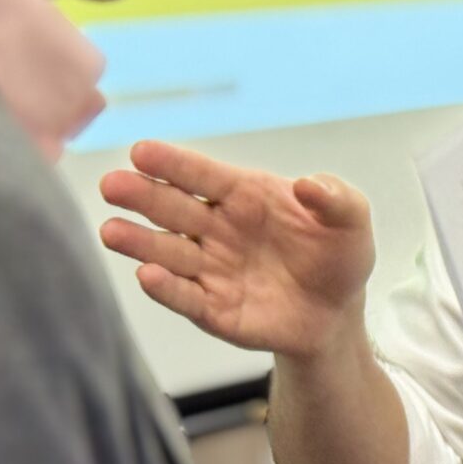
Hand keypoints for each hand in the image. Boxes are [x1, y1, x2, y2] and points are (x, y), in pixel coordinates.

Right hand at [98, 141, 375, 361]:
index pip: (204, 175)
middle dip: (142, 195)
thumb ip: (335, 198)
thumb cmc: (337, 254)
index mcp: (246, 196)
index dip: (174, 164)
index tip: (141, 150)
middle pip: (174, 209)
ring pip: (168, 252)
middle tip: (112, 184)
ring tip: (111, 231)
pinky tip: (147, 274)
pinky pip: (185, 296)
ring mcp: (212, 269)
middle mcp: (219, 229)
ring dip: (139, 241)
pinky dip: (166, 288)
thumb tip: (309, 184)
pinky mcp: (213, 309)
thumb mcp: (351, 220)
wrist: (337, 313)